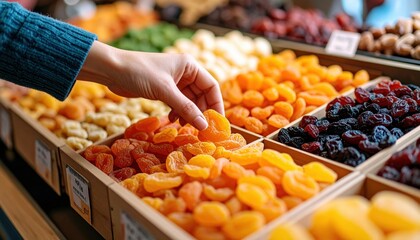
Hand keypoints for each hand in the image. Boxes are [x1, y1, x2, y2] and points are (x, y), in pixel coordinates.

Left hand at [77, 41, 223, 129]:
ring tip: (186, 127)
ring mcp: (174, 82)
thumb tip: (204, 125)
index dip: (216, 105)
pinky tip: (173, 121)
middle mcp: (185, 73)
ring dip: (189, 115)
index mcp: (190, 66)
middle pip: (202, 95)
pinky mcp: (164, 90)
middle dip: (201, 112)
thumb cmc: (139, 73)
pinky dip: (178, 113)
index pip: (211, 86)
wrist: (111, 70)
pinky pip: (178, 104)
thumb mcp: (164, 91)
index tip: (217, 123)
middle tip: (202, 130)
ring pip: (189, 101)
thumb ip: (185, 108)